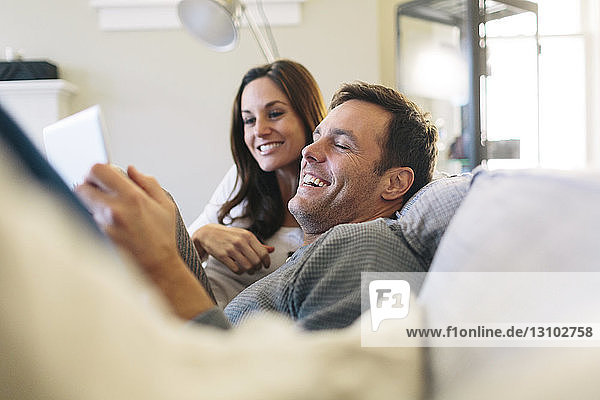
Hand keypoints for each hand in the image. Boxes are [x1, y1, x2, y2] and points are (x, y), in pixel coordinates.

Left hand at [76, 164, 214, 318]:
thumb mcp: (165, 205)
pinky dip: (91, 219)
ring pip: (80, 204)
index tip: (100, 176)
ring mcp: (102, 225)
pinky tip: (106, 225)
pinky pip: (85, 221)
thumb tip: (132, 170)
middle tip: (97, 191)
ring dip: (88, 204)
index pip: (98, 170)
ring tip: (105, 211)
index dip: (96, 171)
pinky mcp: (96, 238)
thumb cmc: (162, 237)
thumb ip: (148, 183)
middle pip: (81, 186)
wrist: (157, 266)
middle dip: (87, 186)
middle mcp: (114, 209)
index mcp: (132, 197)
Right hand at [192, 224, 273, 274]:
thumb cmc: (228, 235)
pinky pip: (236, 269)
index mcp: (248, 236)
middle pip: (256, 261)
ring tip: (249, 270)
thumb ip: (258, 244)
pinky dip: (240, 272)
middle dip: (258, 267)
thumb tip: (272, 250)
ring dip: (250, 271)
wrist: (208, 233)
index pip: (263, 252)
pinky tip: (239, 269)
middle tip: (256, 268)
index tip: (266, 265)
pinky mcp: (222, 256)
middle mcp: (240, 241)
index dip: (266, 262)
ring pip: (247, 267)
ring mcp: (231, 249)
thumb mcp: (244, 236)